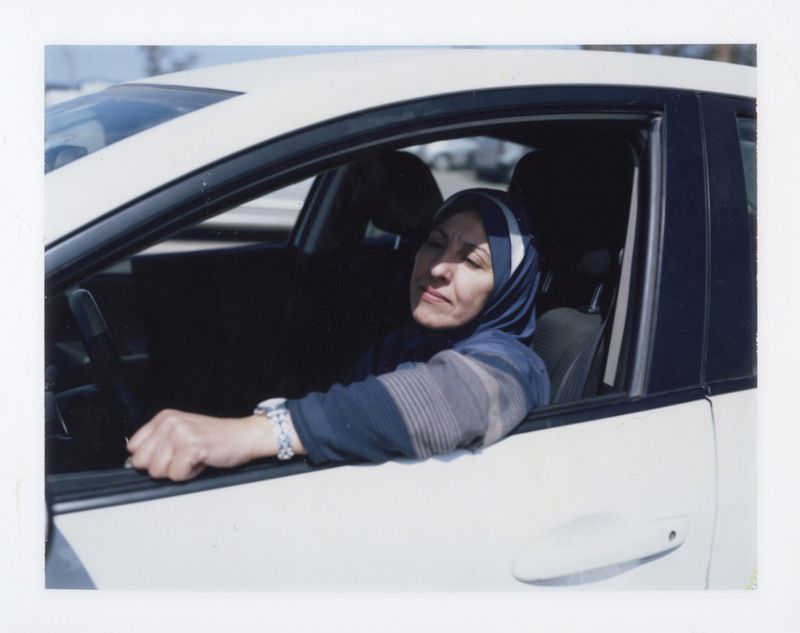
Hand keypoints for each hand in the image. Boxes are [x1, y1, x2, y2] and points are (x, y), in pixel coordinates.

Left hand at [126, 409, 285, 480]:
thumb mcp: (180, 432)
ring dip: (178, 471)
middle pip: (142, 462)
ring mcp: (180, 433)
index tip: (171, 454)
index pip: (133, 448)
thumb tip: (133, 462)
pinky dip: (190, 474)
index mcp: (164, 417)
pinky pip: (176, 475)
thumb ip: (157, 443)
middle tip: (184, 457)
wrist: (244, 436)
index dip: (152, 459)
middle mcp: (170, 422)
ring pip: (157, 471)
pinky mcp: (192, 447)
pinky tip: (202, 461)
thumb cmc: (214, 439)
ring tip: (194, 458)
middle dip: (162, 467)